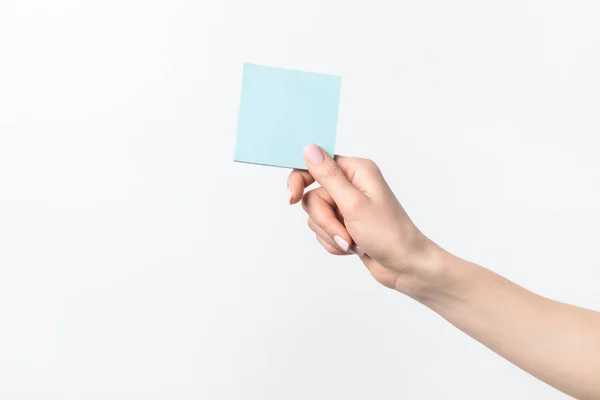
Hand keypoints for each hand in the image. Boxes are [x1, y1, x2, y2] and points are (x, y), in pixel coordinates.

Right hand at [288, 144, 440, 295]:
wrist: (404, 266)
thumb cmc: (388, 234)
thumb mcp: (354, 203)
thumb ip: (328, 177)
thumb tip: (310, 148)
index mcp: (356, 171)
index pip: (316, 164)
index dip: (300, 180)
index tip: (292, 197)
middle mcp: (351, 185)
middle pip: (313, 197)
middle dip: (325, 220)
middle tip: (343, 233)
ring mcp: (347, 206)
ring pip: (316, 216)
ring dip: (332, 234)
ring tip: (353, 242)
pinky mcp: (345, 224)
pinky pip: (323, 231)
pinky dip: (334, 243)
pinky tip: (353, 248)